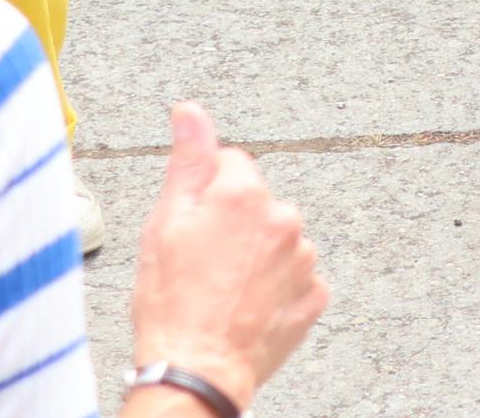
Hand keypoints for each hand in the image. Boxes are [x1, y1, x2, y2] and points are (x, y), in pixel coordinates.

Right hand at [127, 102, 326, 409]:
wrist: (196, 370)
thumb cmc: (171, 303)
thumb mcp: (165, 223)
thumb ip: (187, 159)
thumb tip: (190, 110)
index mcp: (245, 194)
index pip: (232, 165)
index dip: (207, 193)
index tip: (194, 222)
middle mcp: (284, 218)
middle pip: (258, 203)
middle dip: (235, 223)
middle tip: (203, 262)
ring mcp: (303, 259)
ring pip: (278, 240)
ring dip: (257, 256)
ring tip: (223, 289)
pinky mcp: (314, 294)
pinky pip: (296, 277)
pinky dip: (276, 287)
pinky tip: (247, 305)